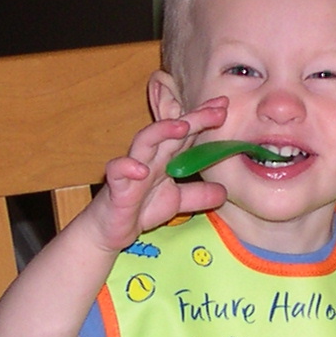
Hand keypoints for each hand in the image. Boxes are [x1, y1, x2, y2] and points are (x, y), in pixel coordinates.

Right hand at [79, 99, 230, 255]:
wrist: (110, 230)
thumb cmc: (139, 208)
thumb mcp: (176, 202)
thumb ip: (198, 195)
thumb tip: (225, 191)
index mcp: (165, 158)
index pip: (186, 134)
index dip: (203, 118)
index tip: (224, 106)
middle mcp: (149, 157)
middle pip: (171, 131)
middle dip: (193, 118)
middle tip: (217, 110)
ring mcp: (131, 169)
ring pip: (144, 141)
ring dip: (161, 131)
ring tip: (183, 126)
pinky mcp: (116, 186)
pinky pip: (117, 171)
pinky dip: (127, 167)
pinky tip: (141, 170)